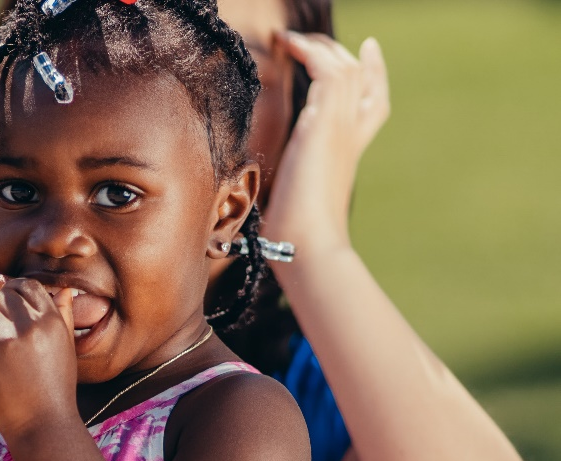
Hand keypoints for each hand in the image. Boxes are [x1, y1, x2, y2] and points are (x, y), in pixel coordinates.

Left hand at [0, 279, 78, 442]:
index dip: (15, 292)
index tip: (8, 306)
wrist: (41, 425)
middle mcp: (29, 326)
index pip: (27, 286)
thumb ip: (63, 316)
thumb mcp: (65, 349)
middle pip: (3, 295)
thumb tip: (63, 290)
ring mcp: (5, 339)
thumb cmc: (55, 388)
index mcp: (51, 321)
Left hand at [265, 33, 389, 256]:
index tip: (367, 51)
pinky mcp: (325, 124)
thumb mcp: (294, 201)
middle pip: (363, 80)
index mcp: (350, 153)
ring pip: (345, 69)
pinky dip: (309, 52)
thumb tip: (265, 191)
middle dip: (344, 53)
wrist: (306, 244)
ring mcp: (343, 127)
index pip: (373, 104)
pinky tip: (287, 45)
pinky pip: (326, 71)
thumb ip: (292, 182)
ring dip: (319, 48)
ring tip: (293, 38)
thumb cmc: (295, 237)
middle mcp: (352, 136)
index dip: (374, 75)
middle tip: (317, 39)